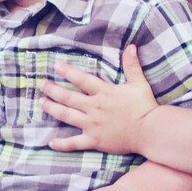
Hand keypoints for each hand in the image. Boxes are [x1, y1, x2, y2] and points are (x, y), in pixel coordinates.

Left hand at [44, 45, 159, 154]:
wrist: (149, 131)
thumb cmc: (145, 107)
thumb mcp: (139, 83)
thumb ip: (132, 65)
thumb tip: (131, 46)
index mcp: (104, 93)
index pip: (82, 80)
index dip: (68, 72)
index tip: (56, 66)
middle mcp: (94, 108)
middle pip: (68, 97)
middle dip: (53, 90)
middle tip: (41, 85)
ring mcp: (92, 125)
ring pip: (67, 116)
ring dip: (52, 109)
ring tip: (41, 103)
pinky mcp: (94, 140)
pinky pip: (75, 143)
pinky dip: (62, 144)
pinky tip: (51, 142)